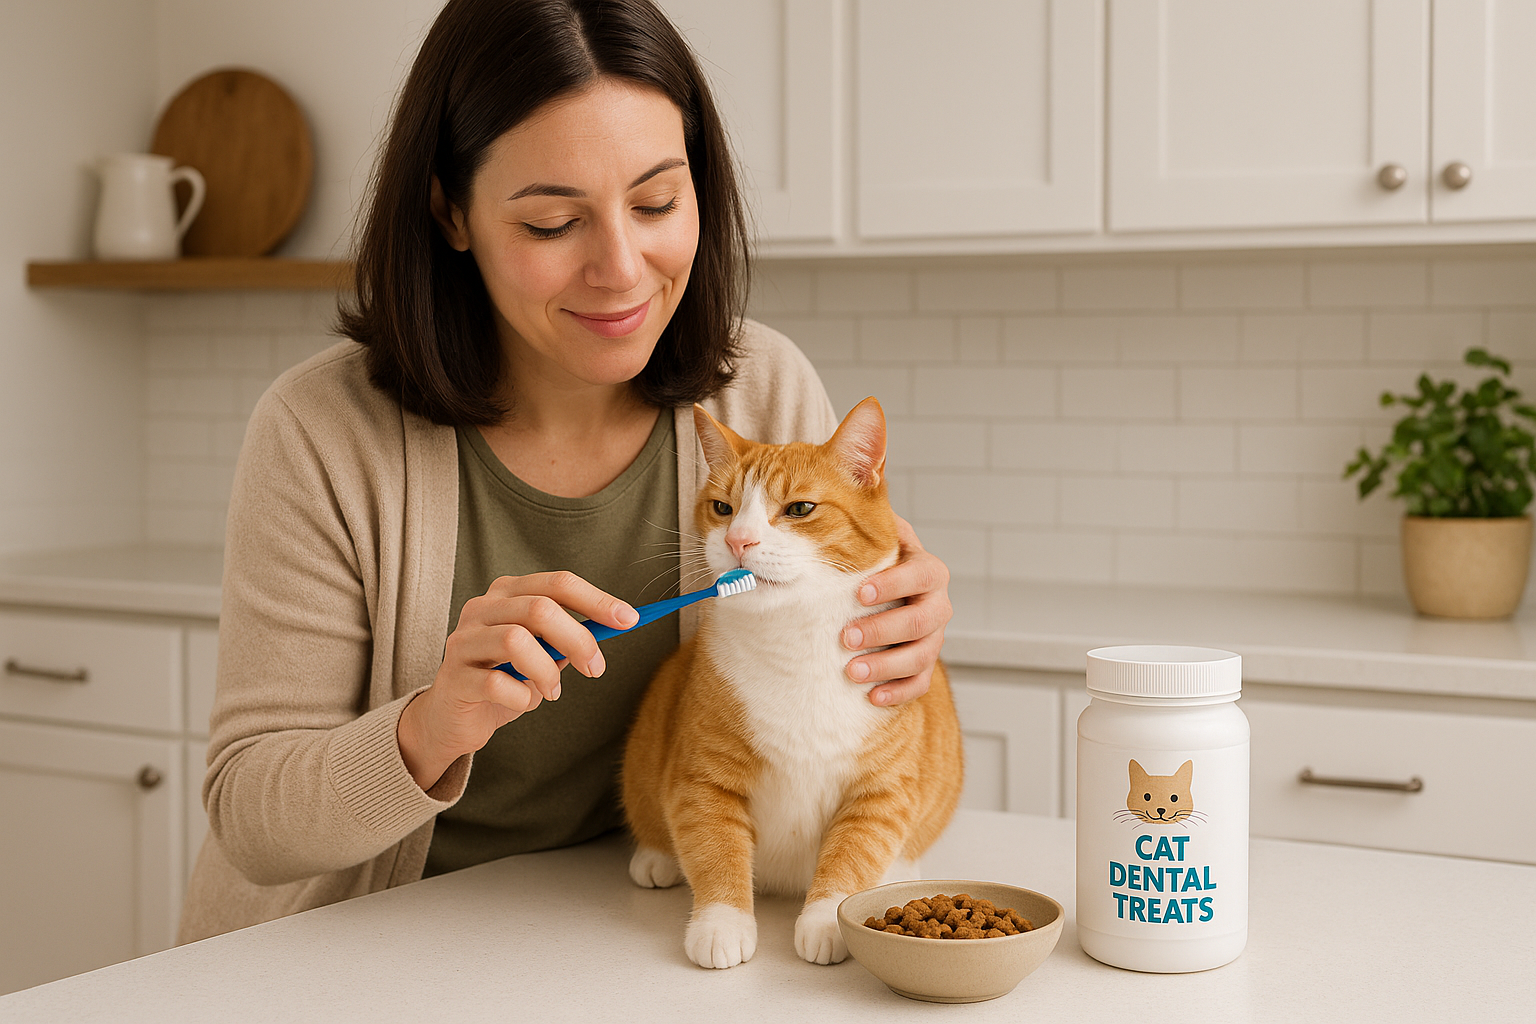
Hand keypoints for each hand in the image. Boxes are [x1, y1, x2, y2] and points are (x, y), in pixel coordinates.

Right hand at [397, 571, 637, 789]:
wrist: (455, 718)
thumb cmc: (505, 679)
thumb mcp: (542, 654)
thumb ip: (568, 638)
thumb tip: (616, 624)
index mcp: (507, 593)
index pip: (557, 583)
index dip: (596, 600)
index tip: (629, 620)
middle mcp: (482, 608)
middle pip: (539, 608)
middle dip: (578, 640)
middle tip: (595, 668)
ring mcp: (463, 640)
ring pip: (515, 641)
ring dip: (547, 672)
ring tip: (553, 692)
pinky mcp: (453, 677)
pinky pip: (496, 683)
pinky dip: (521, 697)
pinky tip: (523, 703)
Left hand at [841, 516, 951, 707]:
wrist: (885, 594)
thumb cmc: (874, 561)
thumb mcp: (874, 533)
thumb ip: (863, 511)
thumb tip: (849, 465)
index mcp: (926, 570)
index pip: (921, 574)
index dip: (894, 583)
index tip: (860, 592)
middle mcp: (936, 604)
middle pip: (922, 621)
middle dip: (884, 630)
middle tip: (847, 638)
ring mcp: (933, 638)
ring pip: (921, 656)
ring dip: (886, 665)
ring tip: (851, 672)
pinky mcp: (923, 666)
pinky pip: (919, 684)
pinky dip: (897, 692)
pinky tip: (871, 698)